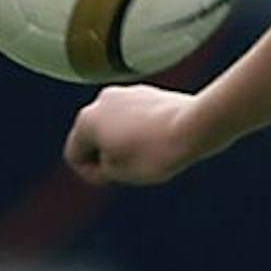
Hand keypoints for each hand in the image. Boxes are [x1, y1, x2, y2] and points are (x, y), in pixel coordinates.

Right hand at [64, 84, 217, 185]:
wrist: (196, 126)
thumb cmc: (155, 153)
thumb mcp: (119, 173)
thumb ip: (101, 166)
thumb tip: (106, 155)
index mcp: (85, 120)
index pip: (75, 156)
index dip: (93, 174)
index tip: (118, 179)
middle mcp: (102, 100)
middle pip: (96, 138)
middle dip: (110, 155)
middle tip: (136, 166)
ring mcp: (128, 92)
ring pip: (118, 126)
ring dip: (128, 142)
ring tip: (152, 152)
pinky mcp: (152, 92)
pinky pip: (139, 118)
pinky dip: (145, 131)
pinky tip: (163, 140)